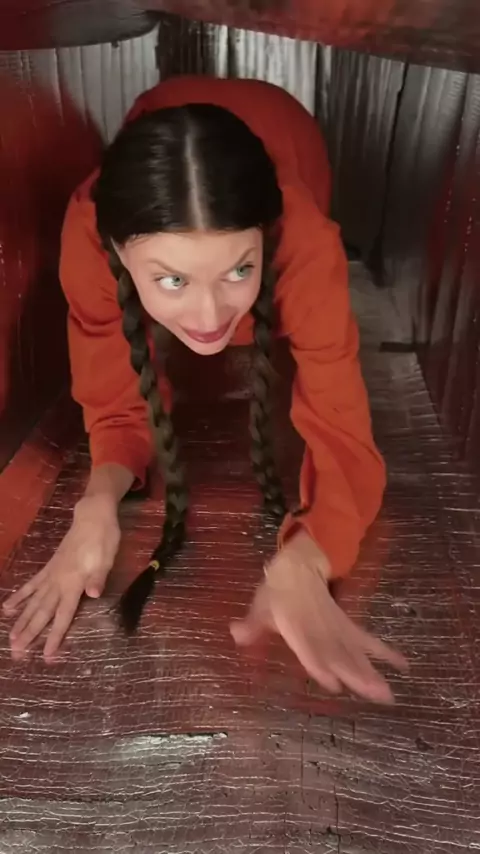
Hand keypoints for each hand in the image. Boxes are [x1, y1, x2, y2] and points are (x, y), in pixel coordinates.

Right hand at [3, 495, 120, 660]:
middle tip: (16, 652)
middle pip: (42, 612)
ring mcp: (51, 574)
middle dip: (30, 633)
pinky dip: (20, 596)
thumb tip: (94, 594)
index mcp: (74, 583)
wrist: (93, 516)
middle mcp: (59, 582)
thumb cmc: (104, 539)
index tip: (46, 655)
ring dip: (22, 619)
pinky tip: (8, 607)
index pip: (64, 615)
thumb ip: (98, 578)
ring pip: (34, 601)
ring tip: (10, 637)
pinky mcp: (49, 567)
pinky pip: (32, 585)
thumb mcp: (107, 558)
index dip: (55, 636)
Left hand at [230, 530, 407, 703]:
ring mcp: (337, 628)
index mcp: (298, 626)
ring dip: (372, 672)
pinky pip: (368, 640)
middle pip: (340, 655)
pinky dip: (385, 652)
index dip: (320, 664)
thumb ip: (252, 624)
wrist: (298, 568)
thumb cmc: (276, 593)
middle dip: (357, 676)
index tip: (333, 683)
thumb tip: (235, 633)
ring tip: (388, 693)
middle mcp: (321, 630)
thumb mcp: (260, 607)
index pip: (309, 648)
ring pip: (356, 652)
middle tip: (376, 695)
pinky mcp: (347, 627)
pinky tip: (403, 665)